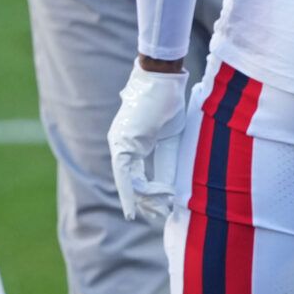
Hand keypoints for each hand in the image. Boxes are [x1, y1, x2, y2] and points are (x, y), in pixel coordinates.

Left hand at [107, 61, 189, 223]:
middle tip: (159, 217)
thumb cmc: (169, 99)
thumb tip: (174, 184)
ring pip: (128, 182)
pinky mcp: (123, 143)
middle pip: (131, 182)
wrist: (162, 76)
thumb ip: (169, 158)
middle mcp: (121, 145)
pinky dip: (132, 191)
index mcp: (132, 143)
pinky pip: (126, 174)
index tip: (164, 207)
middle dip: (145, 202)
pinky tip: (136, 206)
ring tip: (159, 212)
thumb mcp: (172, 135)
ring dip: (143, 199)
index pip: (138, 176)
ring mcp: (120, 144)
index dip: (151, 193)